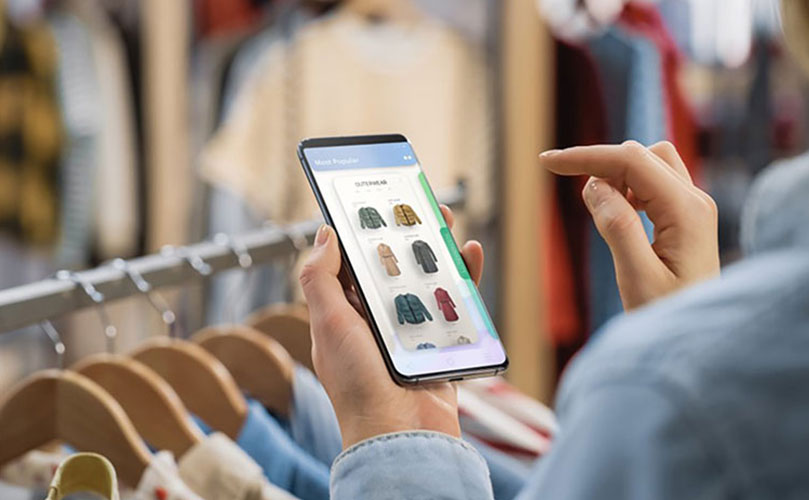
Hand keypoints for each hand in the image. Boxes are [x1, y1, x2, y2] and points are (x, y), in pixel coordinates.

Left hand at [299, 206, 483, 448]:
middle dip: (404, 234)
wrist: (400, 434)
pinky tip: (468, 255)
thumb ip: (321, 279)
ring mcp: (411, 331)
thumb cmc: (358, 386)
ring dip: (435, 247)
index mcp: (346, 314)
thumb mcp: (330, 324)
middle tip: (415, 204)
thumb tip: (323, 235)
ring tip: (442, 219)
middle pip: (393, 266)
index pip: (352, 264)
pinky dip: (464, 277)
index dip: (361, 233)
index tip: (372, 204)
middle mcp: (377, 320)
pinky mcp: (440, 342)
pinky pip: (455, 303)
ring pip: (426, 279)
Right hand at [539, 140, 719, 308]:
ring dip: (617, 175)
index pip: (632, 161)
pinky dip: (627, 188)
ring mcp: (693, 210)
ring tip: (598, 210)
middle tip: (575, 198)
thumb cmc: (668, 317)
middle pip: (641, 155)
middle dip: (601, 164)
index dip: (587, 157)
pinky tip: (615, 214)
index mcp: (686, 211)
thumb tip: (594, 185)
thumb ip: (617, 227)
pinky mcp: (686, 219)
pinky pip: (653, 185)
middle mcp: (695, 202)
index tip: (547, 162)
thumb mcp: (637, 278)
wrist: (697, 342)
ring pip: (650, 164)